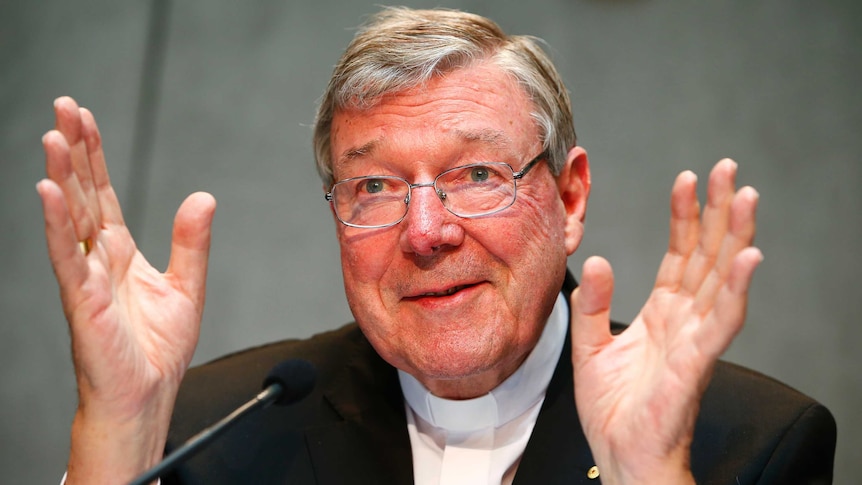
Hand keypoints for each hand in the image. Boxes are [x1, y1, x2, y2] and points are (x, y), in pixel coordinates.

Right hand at [37, 97, 215, 482]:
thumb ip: (191, 242)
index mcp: (121, 253)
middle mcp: (99, 258)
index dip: (95, 155)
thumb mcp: (186, 286)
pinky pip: (67, 255)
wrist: (146, 395)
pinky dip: (58, 222)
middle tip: (65, 107)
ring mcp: (86, 276)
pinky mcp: (81, 299)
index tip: (85, 118)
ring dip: (62, 174)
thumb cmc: (156, 350)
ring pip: (70, 216)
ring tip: (55, 135)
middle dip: (74, 149)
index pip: (103, 193)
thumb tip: (204, 198)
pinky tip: (50, 190)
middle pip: (83, 192)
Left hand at [569, 159, 761, 483]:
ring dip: (736, 237)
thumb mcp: (590, 346)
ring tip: (746, 196)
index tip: (687, 178)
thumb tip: (600, 262)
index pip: (680, 254)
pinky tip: (749, 257)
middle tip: (729, 169)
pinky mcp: (696, 362)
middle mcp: (685, 319)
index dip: (685, 216)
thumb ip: (594, 305)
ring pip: (722, 278)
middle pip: (709, 255)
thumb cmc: (613, 408)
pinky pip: (721, 321)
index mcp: (663, 313)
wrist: (621, 454)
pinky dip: (737, 289)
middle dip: (719, 211)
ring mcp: (695, 338)